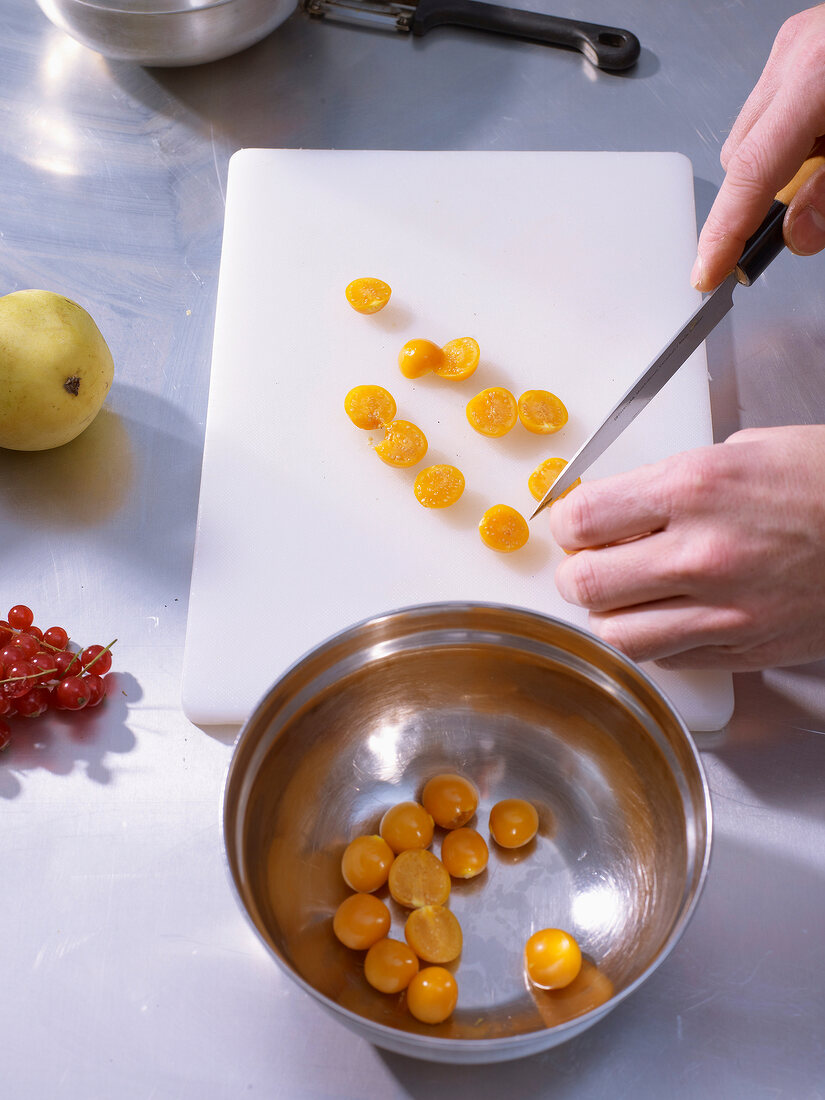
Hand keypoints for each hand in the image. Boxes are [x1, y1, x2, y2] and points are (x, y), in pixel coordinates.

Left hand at [548, 425, 824, 670]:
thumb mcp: (743, 452)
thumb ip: (671, 482)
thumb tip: (620, 505)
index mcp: (694, 488)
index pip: (581, 519)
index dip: (566, 523)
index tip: (573, 524)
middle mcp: (701, 552)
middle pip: (584, 583)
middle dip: (575, 572)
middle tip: (588, 562)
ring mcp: (724, 608)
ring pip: (617, 635)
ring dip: (609, 615)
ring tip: (625, 596)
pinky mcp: (744, 647)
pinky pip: (667, 659)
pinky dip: (656, 641)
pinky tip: (671, 615)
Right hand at [693, 4, 824, 291]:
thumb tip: (799, 235)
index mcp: (818, 76)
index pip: (751, 173)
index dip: (725, 232)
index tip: (709, 272)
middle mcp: (797, 54)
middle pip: (743, 157)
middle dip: (764, 196)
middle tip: (809, 215)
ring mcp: (797, 43)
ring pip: (757, 135)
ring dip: (785, 165)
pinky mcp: (806, 40)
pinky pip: (777, 108)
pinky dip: (799, 136)